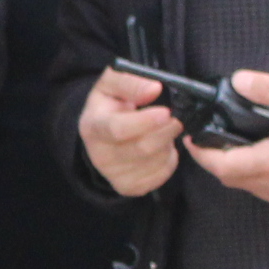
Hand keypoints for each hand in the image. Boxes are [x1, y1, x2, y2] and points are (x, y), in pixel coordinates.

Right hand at [82, 68, 185, 196]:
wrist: (100, 133)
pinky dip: (169, 160)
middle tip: (176, 119)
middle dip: (166, 131)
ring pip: (155, 162)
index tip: (166, 111)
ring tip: (164, 132)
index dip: (146, 121)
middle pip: (142, 148)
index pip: (118, 129)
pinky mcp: (128, 187)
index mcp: (93, 126)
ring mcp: (113, 175)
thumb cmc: (109, 104)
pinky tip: (162, 148)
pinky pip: (160, 175)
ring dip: (168, 144)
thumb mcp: (111, 83)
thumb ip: (130, 82)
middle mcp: (99, 155)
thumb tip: (154, 89)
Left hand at [192, 71, 268, 212]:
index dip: (202, 155)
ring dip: (240, 171)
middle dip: (218, 162)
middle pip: (232, 179)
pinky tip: (266, 162)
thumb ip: (268, 88)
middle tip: (212, 142)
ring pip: (250, 189)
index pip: (223, 166)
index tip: (193, 141)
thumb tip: (239, 81)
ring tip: (238, 148)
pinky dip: (260, 181)